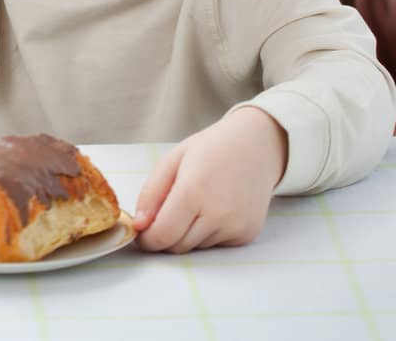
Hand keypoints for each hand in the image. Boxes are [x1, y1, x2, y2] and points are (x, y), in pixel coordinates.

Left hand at [133, 106, 288, 252]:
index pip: (163, 235)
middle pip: (177, 246)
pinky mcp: (247, 235)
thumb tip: (139, 225)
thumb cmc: (209, 150)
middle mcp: (218, 214)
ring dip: (187, 234)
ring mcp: (236, 227)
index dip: (148, 239)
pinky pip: (215, 245)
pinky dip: (207, 234)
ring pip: (195, 247)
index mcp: (194, 191)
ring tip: (196, 205)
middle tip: (166, 214)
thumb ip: (150, 194)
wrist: (256, 147)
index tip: (142, 232)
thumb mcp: (171, 161)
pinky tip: (214, 210)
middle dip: (165, 236)